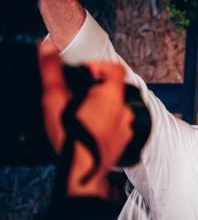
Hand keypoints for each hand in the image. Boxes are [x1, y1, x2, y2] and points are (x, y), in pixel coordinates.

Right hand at [39, 41, 132, 197]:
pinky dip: (107, 123)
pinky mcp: (126, 140)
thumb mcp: (55, 100)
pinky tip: (90, 129)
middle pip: (115, 88)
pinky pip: (119, 124)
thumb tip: (48, 46)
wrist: (81, 172)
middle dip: (98, 89)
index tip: (86, 73)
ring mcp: (127, 125)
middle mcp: (125, 108)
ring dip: (103, 107)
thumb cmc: (70, 138)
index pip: (115, 68)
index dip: (100, 66)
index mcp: (111, 94)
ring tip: (82, 115)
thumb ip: (53, 70)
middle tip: (79, 97)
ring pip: (117, 107)